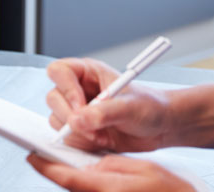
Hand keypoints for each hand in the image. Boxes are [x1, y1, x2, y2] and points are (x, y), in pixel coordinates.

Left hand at [27, 154, 193, 191]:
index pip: (68, 178)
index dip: (47, 167)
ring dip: (75, 181)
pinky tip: (93, 178)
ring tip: (75, 166)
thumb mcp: (144, 167)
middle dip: (60, 173)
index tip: (33, 156)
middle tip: (49, 157)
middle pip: (70, 188)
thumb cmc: (173, 191)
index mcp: (110, 189)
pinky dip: (87, 187)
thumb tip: (91, 166)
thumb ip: (114, 164)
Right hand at [45, 58, 171, 152]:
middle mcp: (79, 89)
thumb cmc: (149, 106)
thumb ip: (103, 112)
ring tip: (103, 135)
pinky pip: (67, 138)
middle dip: (71, 117)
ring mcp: (77, 110)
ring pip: (57, 120)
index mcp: (89, 72)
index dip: (66, 89)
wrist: (160, 127)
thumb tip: (77, 120)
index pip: (60, 71)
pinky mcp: (80, 129)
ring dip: (78, 133)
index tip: (81, 107)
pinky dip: (82, 143)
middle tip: (93, 128)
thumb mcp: (130, 106)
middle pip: (53, 98)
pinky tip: (102, 141)